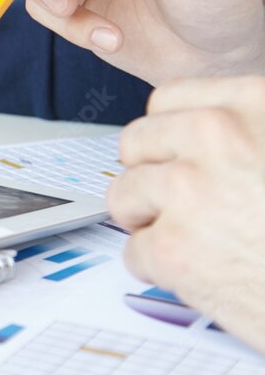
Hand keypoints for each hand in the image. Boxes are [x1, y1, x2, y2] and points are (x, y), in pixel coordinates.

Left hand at [109, 76, 264, 351]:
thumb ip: (253, 132)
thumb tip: (216, 130)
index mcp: (256, 107)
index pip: (168, 100)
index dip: (170, 134)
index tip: (179, 155)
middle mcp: (217, 138)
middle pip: (135, 144)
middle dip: (151, 176)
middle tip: (182, 204)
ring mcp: (188, 192)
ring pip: (123, 196)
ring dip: (151, 222)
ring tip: (197, 241)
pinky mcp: (172, 249)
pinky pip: (134, 251)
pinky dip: (161, 270)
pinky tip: (204, 275)